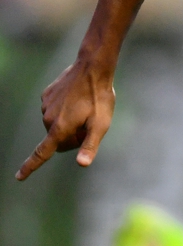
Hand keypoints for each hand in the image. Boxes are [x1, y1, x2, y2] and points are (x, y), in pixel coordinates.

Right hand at [16, 59, 115, 180]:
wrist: (92, 68)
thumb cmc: (99, 98)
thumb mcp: (101, 124)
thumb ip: (90, 145)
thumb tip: (82, 164)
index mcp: (59, 129)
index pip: (42, 153)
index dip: (30, 167)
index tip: (19, 177)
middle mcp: (47, 119)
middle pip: (58, 139)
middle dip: (72, 137)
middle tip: (90, 122)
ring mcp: (45, 106)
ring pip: (56, 124)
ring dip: (69, 122)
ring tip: (85, 107)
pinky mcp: (46, 95)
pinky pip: (55, 109)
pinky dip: (65, 108)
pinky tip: (77, 98)